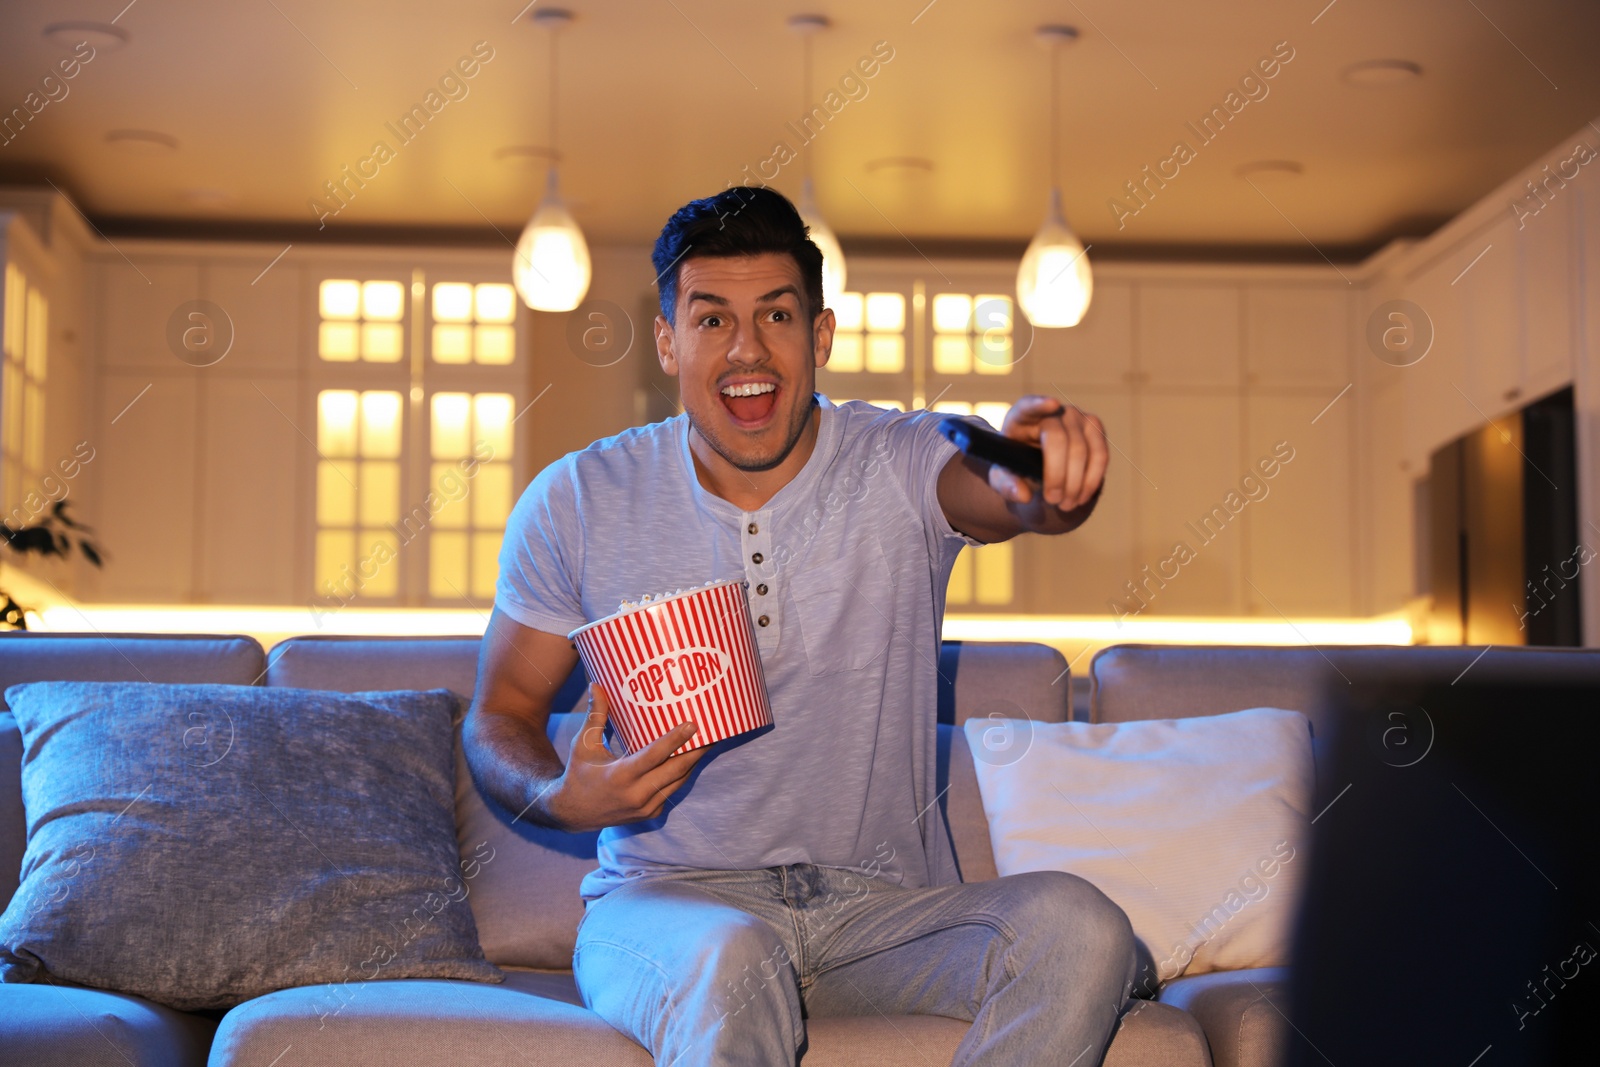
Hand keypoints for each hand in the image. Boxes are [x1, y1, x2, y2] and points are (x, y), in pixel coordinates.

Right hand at [545, 685, 706, 831]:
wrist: (572, 814)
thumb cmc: (578, 774)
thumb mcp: (583, 745)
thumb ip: (595, 715)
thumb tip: (597, 684)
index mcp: (620, 776)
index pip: (655, 755)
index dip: (676, 740)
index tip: (693, 724)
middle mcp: (636, 795)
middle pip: (676, 769)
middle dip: (696, 750)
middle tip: (714, 731)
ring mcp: (646, 807)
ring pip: (678, 781)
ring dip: (692, 762)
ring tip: (708, 741)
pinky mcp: (650, 813)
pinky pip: (672, 791)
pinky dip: (681, 774)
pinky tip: (689, 758)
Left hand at [990, 396, 1107, 512]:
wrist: (1036, 463)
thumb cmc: (1016, 465)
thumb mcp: (1002, 476)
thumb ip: (1005, 484)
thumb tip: (1023, 495)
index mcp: (1021, 416)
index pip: (1030, 406)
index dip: (1041, 404)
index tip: (1052, 404)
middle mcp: (1052, 410)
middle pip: (1059, 439)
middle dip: (1058, 475)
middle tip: (1053, 501)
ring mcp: (1076, 416)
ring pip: (1083, 450)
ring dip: (1076, 483)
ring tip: (1066, 504)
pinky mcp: (1094, 427)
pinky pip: (1100, 455)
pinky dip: (1092, 480)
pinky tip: (1082, 497)